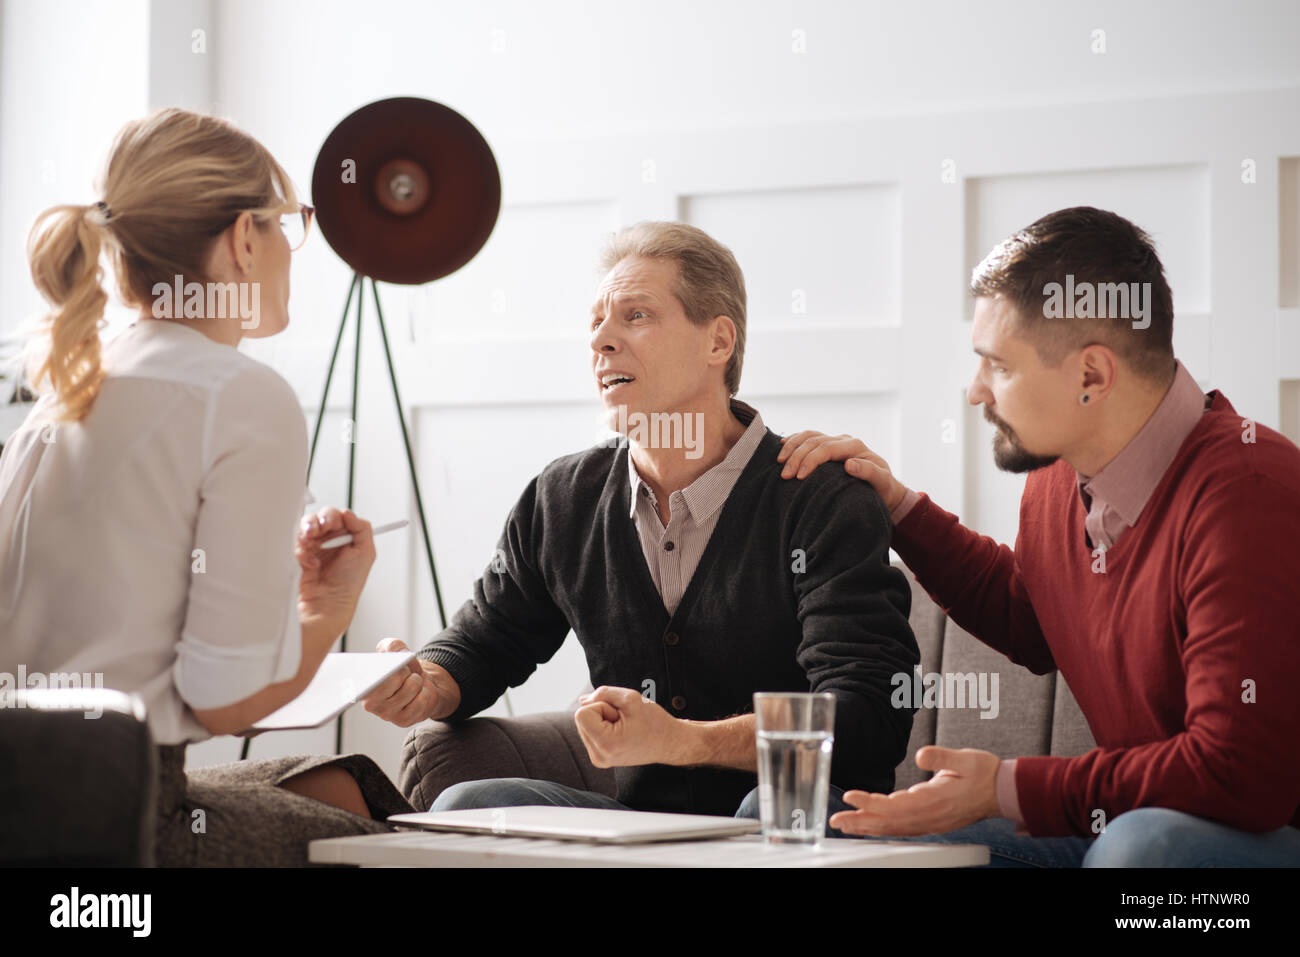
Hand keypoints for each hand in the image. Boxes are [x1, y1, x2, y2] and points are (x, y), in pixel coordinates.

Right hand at [295, 507, 375, 632]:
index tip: (333, 523)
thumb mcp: (366, 553)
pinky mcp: (300, 555)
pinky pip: (296, 542)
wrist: (327, 604)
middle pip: (320, 517)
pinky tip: (310, 562)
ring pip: (306, 526)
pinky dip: (302, 549)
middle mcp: (330, 541)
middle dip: (319, 520)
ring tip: (311, 541)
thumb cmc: (348, 584)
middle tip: (320, 528)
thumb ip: (362, 528)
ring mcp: (314, 547)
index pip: (339, 516)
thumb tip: (349, 513)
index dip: (334, 516)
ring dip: (308, 530)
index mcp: (347, 538)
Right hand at [361, 638, 460, 726]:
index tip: (382, 669)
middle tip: (404, 674)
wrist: (421, 685)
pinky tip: (418, 695)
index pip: (368, 678)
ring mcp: (386, 714)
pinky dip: (425, 693)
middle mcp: (370, 703)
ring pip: (411, 687)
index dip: (378, 671)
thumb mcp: (398, 652)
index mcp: (363, 685)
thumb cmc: (404, 671)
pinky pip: (421, 700)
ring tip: (412, 683)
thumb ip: (392, 646)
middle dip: (405, 670)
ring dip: (417, 681)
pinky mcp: (403, 721)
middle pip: (394, 677)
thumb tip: (392, 650)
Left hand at [573, 686, 686, 767]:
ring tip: (624, 726)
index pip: (581, 713)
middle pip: (582, 719)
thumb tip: (582, 700)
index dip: (601, 706)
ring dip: (603, 719)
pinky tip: (621, 732)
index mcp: (606, 744)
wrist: (669, 743)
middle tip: (625, 720)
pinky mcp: (600, 757)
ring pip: (585, 725)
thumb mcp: (631, 698)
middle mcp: (598, 756)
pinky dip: (603, 727)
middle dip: (601, 712)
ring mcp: (598, 759)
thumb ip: (603, 693)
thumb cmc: (654, 721)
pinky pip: (591, 732)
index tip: (620, 714)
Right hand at [777, 430, 908, 511]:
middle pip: (814, 441)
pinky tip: (782, 446)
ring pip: (808, 436)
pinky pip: (808, 437)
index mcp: (855, 446)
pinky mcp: (829, 446)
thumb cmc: (883, 488)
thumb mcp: (882, 482)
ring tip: (779, 462)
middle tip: (784, 475)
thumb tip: (849, 464)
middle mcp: (844, 440)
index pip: (826, 448)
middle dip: (796, 457)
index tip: (799, 477)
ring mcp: (835, 441)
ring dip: (792, 447)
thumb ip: (869, 472)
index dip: (810, 460)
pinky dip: (794, 440)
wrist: (884, 488)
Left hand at [828, 746, 1001, 835]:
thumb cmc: (983, 773)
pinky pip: (902, 829)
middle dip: (861, 821)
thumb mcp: (964, 758)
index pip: (896, 805)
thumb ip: (941, 757)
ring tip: (846, 824)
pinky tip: (869, 826)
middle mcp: (930, 816)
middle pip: (889, 822)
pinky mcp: (931, 823)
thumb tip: (921, 754)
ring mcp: (930, 822)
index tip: (851, 797)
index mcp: (935, 800)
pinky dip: (883, 829)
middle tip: (836, 820)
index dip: (872, 802)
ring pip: (893, 828)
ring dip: (868, 827)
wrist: (1002, 791)